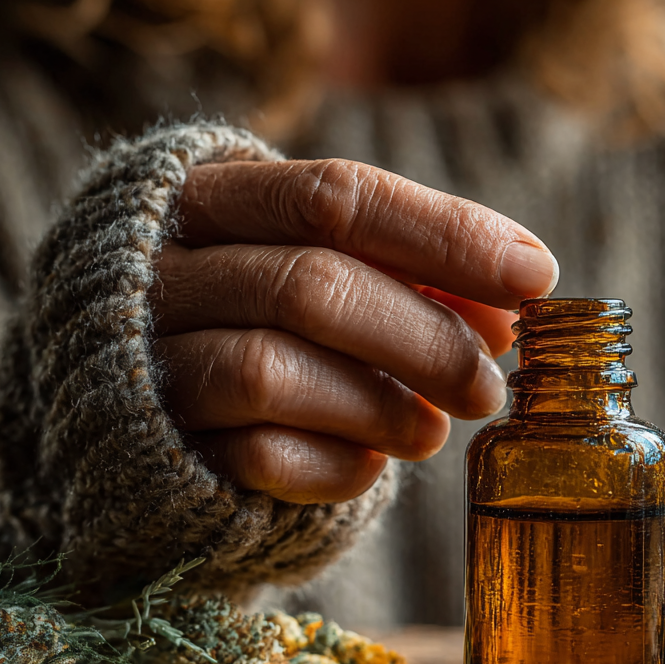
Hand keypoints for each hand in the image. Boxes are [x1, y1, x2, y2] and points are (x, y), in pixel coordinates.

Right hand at [152, 159, 558, 504]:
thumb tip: (519, 290)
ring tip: (433, 432)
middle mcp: (163, 270)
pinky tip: (368, 467)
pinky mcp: (151, 447)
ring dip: (380, 406)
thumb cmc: (250, 319)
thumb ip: (399, 268)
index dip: (447, 234)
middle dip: (424, 336)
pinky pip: (252, 456)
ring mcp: (146, 360)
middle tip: (489, 383)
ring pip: (272, 370)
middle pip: (312, 286)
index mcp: (211, 198)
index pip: (339, 195)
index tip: (535, 276)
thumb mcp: (314, 268)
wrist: (129, 405)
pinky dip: (331, 465)